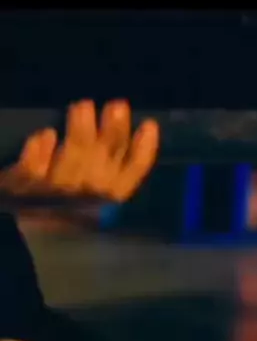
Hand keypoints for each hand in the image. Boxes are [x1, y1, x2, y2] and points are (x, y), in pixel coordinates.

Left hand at [0, 99, 159, 204]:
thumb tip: (140, 132)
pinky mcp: (23, 187)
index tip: (149, 124)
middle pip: (104, 162)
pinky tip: (46, 135)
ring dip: (79, 132)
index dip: (143, 151)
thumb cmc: (63, 208)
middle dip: (114, 133)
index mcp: (107, 201)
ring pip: (72, 161)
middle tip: (117, 105)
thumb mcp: (92, 192)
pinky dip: (39, 151)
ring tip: (83, 106)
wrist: (23, 235)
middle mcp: (85, 197)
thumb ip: (113, 167)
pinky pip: (34, 168)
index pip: (131, 176)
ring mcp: (54, 192)